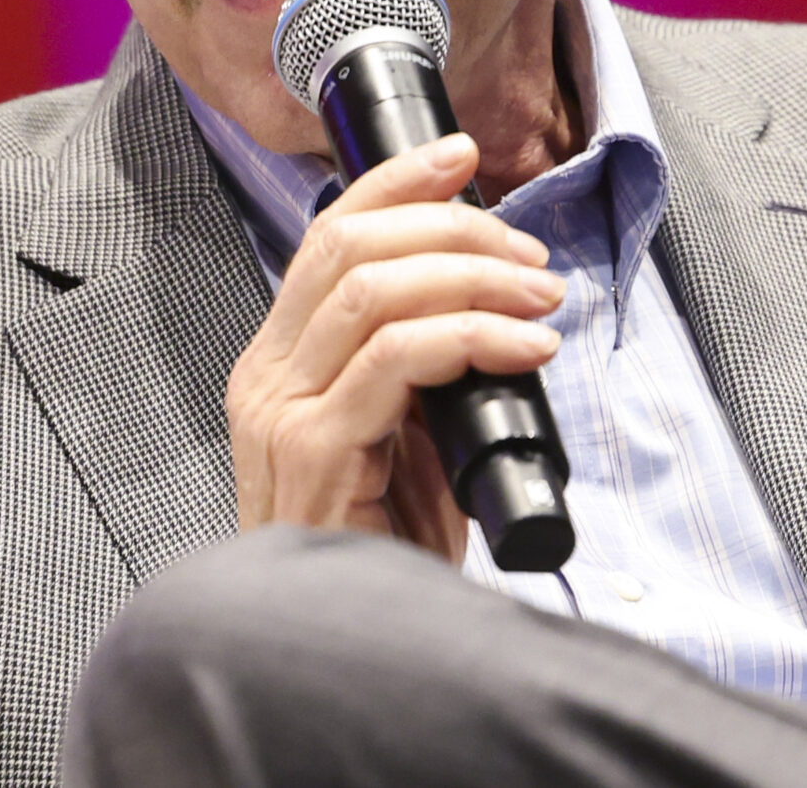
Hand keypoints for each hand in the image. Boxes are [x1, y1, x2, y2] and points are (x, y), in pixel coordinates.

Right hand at [223, 132, 564, 561]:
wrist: (356, 652)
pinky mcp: (314, 452)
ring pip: (373, 290)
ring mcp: (280, 413)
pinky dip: (473, 337)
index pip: (326, 235)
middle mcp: (265, 375)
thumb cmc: (385, 546)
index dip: (395, 181)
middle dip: (452, 229)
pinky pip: (396, 359)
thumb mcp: (402, 430)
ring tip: (541, 301)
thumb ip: (416, 363)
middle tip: (530, 258)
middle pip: (347, 244)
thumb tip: (491, 290)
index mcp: (279, 359)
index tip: (461, 154)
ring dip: (475, 278)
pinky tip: (526, 352)